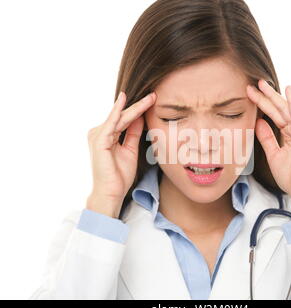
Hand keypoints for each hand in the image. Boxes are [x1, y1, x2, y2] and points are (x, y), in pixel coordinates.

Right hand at [86, 91, 156, 216]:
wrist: (111, 192)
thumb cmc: (119, 175)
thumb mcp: (130, 150)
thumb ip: (133, 133)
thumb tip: (140, 117)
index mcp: (107, 135)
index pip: (125, 119)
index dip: (139, 109)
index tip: (153, 100)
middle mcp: (100, 133)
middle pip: (123, 116)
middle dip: (139, 105)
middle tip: (154, 94)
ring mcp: (98, 135)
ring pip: (121, 117)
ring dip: (135, 107)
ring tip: (150, 98)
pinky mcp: (99, 140)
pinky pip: (112, 122)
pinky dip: (118, 111)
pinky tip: (124, 99)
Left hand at [246, 79, 290, 216]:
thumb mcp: (273, 154)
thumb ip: (267, 138)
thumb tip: (258, 122)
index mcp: (289, 134)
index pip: (274, 115)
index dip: (262, 104)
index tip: (249, 94)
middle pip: (279, 109)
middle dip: (266, 96)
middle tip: (253, 83)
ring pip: (285, 110)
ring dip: (274, 96)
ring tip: (262, 84)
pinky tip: (287, 91)